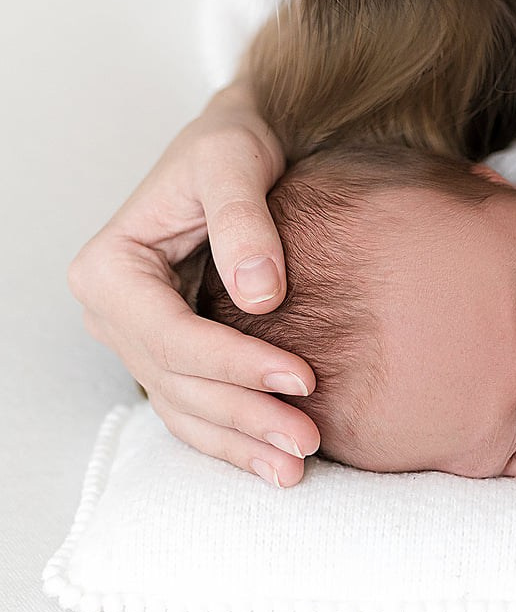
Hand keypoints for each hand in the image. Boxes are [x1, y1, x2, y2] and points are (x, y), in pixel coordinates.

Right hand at [67, 82, 320, 486]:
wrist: (241, 146)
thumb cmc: (231, 145)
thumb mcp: (233, 161)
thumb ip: (245, 223)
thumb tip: (261, 295)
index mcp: (109, 270)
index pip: (170, 335)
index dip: (234, 364)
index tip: (302, 378)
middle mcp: (113, 314)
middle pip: (178, 381)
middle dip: (243, 414)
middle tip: (309, 439)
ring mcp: (139, 341)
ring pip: (186, 408)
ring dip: (240, 441)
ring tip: (297, 466)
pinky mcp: (172, 356)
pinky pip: (197, 409)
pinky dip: (234, 438)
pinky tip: (276, 462)